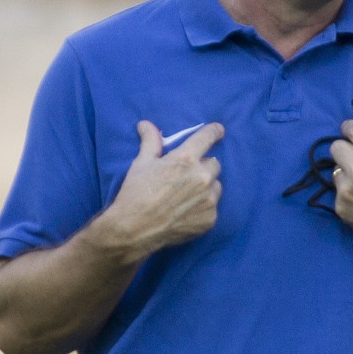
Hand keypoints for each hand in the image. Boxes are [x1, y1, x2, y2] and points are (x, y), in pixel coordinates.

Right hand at [99, 120, 224, 260]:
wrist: (134, 229)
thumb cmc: (136, 193)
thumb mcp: (142, 163)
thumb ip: (151, 142)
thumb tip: (146, 124)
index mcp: (187, 158)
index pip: (208, 137)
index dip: (214, 131)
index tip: (218, 130)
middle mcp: (202, 176)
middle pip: (214, 163)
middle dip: (203, 166)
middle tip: (186, 176)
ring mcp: (208, 199)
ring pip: (216, 186)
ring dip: (206, 187)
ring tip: (186, 196)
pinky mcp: (210, 218)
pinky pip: (213, 207)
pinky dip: (203, 207)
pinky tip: (187, 211)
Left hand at [330, 120, 352, 265]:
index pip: (352, 130)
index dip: (349, 128)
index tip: (347, 130)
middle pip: (336, 147)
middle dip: (345, 149)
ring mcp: (347, 189)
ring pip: (336, 170)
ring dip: (346, 173)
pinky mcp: (341, 206)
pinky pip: (338, 191)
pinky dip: (348, 193)